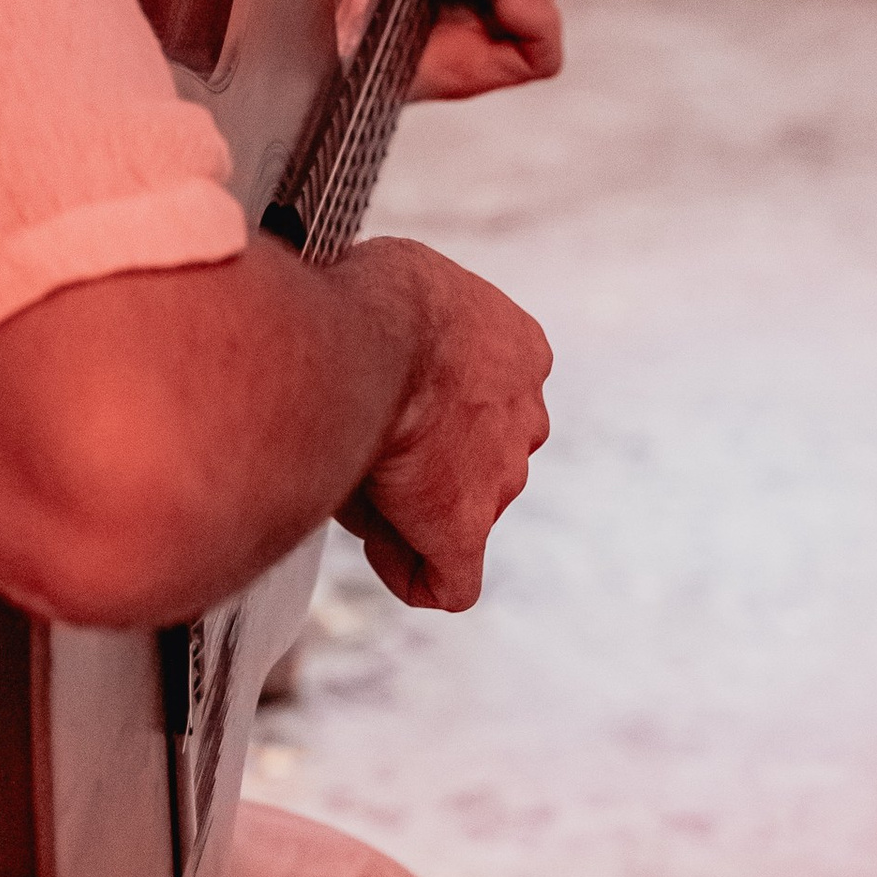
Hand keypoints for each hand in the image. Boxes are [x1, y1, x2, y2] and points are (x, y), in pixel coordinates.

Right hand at [339, 238, 551, 609]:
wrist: (372, 333)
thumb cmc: (372, 297)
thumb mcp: (404, 296)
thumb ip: (411, 343)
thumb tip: (376, 391)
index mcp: (517, 350)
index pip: (485, 399)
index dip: (429, 415)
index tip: (387, 408)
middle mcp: (523, 414)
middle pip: (475, 458)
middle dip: (424, 464)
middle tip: (364, 447)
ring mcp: (501, 474)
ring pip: (459, 512)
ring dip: (412, 508)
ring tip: (352, 479)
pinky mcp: (466, 528)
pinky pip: (449, 580)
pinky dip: (411, 572)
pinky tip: (376, 547)